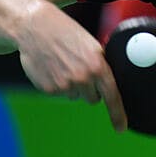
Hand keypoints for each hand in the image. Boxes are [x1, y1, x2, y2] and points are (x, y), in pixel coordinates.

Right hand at [16, 0, 127, 131]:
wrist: (35, 28)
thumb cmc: (66, 33)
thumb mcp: (91, 46)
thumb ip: (101, 66)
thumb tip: (110, 84)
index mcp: (98, 66)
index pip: (112, 96)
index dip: (118, 114)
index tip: (121, 128)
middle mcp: (82, 78)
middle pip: (93, 98)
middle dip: (91, 88)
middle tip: (81, 69)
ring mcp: (64, 85)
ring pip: (76, 96)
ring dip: (73, 85)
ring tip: (65, 63)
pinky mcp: (48, 89)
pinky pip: (60, 93)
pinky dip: (58, 84)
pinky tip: (53, 67)